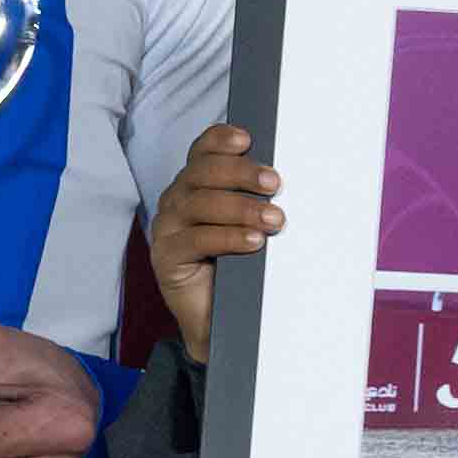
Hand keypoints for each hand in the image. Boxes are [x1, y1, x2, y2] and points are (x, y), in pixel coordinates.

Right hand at [143, 124, 282, 357]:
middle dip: (241, 173)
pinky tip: (253, 241)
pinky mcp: (166, 258)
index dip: (221, 140)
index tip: (248, 139)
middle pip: (202, 172)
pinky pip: (195, 239)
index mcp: (196, 185)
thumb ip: (260, 199)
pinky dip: (227, 237)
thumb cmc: (241, 265)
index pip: (202, 151)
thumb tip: (291, 182)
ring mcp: (167, 228)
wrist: (224, 319)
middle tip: (275, 184)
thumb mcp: (252, 224)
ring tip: (274, 220)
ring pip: (199, 203)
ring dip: (241, 208)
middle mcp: (177, 201)